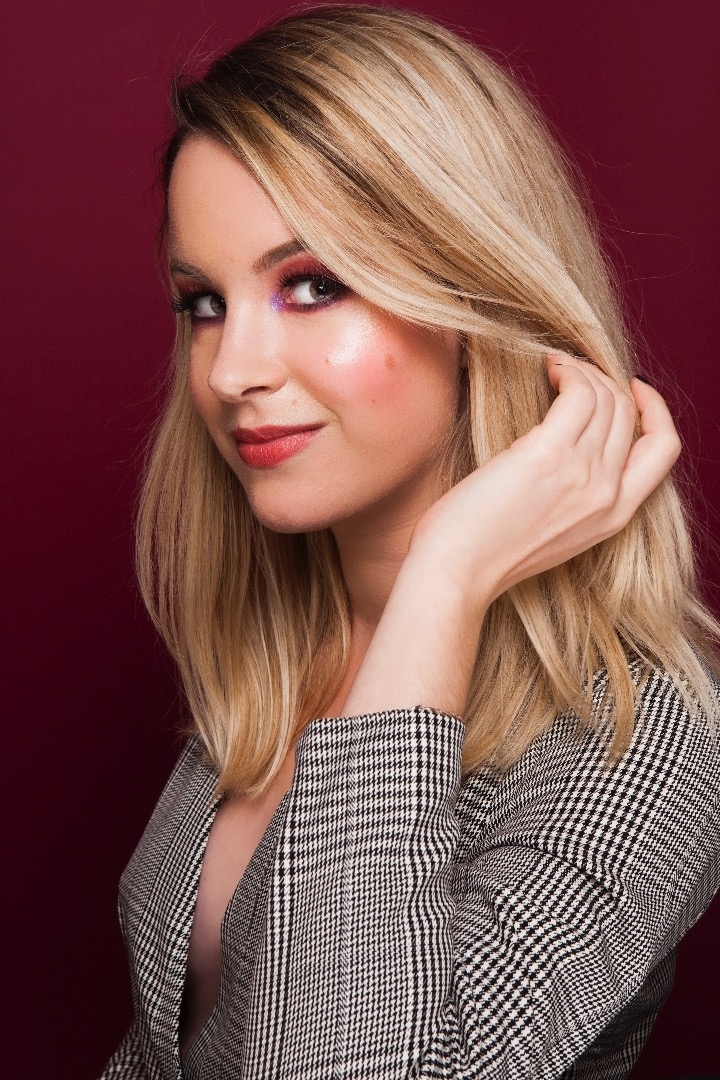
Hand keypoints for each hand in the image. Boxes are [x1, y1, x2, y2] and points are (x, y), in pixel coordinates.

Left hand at [410, 354, 679, 609]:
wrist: (456, 572)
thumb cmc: (484, 551)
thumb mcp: (552, 529)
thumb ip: (574, 496)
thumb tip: (569, 449)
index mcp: (614, 517)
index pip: (663, 449)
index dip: (654, 410)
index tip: (631, 388)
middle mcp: (608, 494)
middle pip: (630, 415)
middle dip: (605, 381)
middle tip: (571, 373)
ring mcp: (583, 474)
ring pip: (606, 398)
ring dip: (582, 371)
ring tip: (555, 368)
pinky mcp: (549, 455)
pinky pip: (579, 393)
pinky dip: (568, 370)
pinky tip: (547, 368)